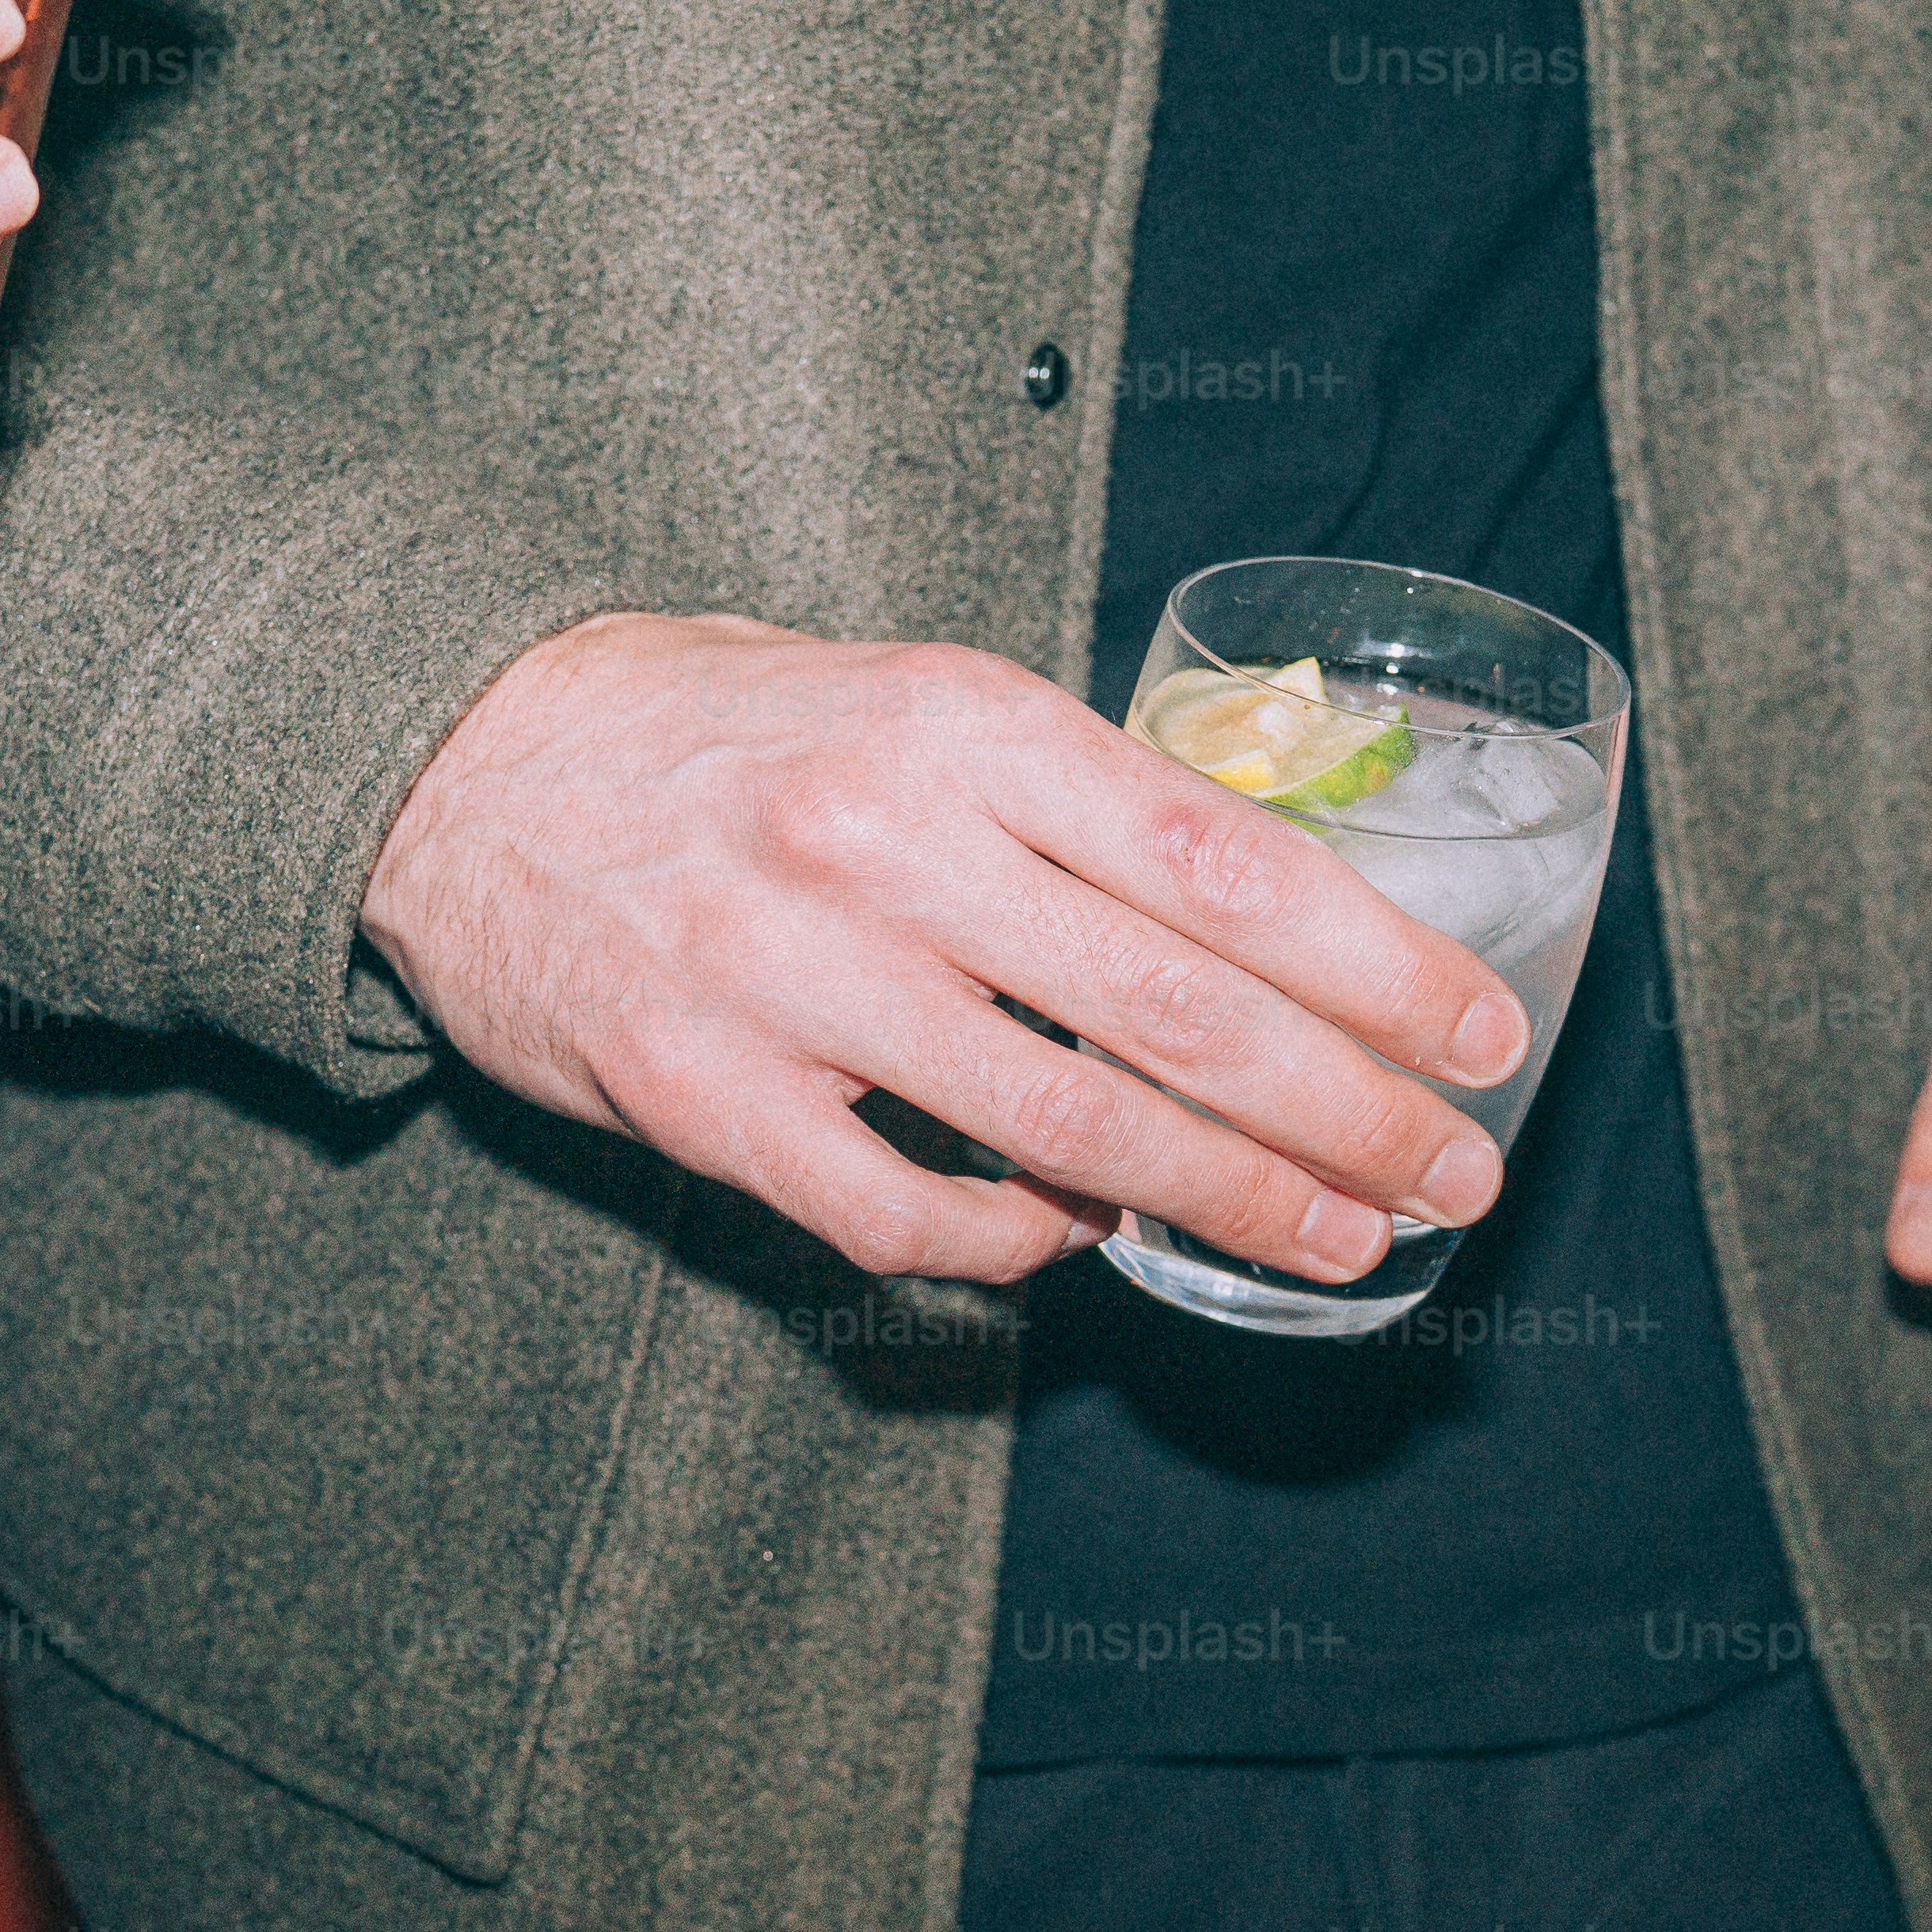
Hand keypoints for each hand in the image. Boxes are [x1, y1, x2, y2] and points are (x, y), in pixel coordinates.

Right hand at [359, 615, 1529, 1288]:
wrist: (453, 756)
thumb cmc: (710, 722)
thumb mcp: (903, 689)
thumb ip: (1058, 790)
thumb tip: (1256, 905)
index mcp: (960, 721)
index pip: (1223, 859)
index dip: (1375, 963)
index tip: (1477, 1033)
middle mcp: (887, 845)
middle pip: (1179, 1014)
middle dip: (1350, 1112)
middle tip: (1451, 1176)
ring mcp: (790, 980)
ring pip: (1070, 1129)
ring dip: (1230, 1202)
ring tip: (1334, 1241)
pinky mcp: (702, 1095)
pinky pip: (905, 1212)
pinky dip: (1017, 1239)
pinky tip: (1082, 1237)